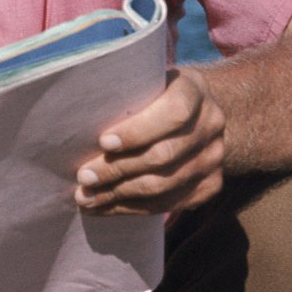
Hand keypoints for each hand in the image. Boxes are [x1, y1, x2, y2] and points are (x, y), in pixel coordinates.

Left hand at [77, 66, 227, 214]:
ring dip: (119, 195)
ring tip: (86, 198)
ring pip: (164, 185)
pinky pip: (169, 203)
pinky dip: (132, 208)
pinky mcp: (211, 185)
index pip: (173, 114)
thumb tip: (77, 121)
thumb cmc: (154, 95)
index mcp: (194, 90)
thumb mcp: (144, 82)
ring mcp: (215, 158)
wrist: (196, 114)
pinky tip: (105, 207)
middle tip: (84, 177)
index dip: (138, 131)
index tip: (103, 142)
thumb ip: (124, 96)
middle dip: (118, 169)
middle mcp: (211, 124)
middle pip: (163, 155)